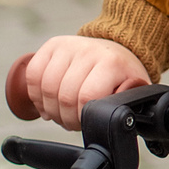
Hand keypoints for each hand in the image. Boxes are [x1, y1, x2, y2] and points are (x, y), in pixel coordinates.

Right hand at [12, 36, 150, 130]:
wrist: (118, 47)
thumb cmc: (124, 75)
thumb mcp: (134, 90)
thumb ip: (128, 105)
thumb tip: (122, 121)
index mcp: (111, 64)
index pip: (86, 98)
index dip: (80, 118)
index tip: (85, 124)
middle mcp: (88, 51)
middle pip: (63, 96)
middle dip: (65, 118)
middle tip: (71, 123)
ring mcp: (69, 46)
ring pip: (46, 87)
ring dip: (49, 108)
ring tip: (60, 114)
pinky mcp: (53, 45)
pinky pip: (33, 74)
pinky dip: (35, 94)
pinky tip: (45, 103)